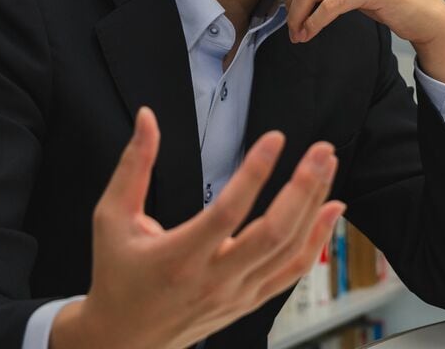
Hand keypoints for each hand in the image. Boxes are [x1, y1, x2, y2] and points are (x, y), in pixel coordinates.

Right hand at [50, 108, 344, 348]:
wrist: (123, 339)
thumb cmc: (117, 274)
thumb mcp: (112, 217)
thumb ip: (133, 165)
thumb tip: (147, 117)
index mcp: (178, 256)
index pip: (227, 211)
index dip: (255, 173)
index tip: (275, 139)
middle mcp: (214, 279)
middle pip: (272, 233)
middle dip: (303, 188)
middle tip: (321, 151)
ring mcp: (236, 294)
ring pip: (289, 249)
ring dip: (314, 205)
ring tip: (327, 165)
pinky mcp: (249, 301)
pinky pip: (291, 270)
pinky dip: (317, 239)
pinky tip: (332, 208)